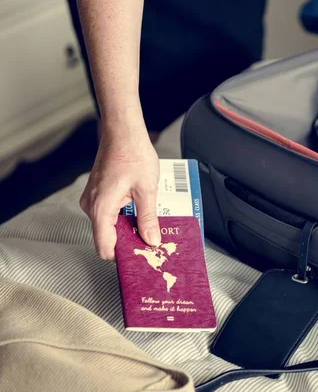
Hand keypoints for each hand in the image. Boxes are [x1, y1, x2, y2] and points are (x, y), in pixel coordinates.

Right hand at [80, 118, 160, 259]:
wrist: (122, 132)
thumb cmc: (133, 154)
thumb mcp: (147, 190)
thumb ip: (148, 218)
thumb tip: (151, 240)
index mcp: (101, 207)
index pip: (105, 247)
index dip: (122, 257)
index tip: (139, 260)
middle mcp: (91, 205)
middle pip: (107, 238)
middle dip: (128, 243)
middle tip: (151, 244)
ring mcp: (92, 199)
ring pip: (109, 226)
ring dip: (127, 229)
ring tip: (149, 228)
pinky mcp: (98, 194)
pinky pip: (109, 214)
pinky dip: (123, 218)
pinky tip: (140, 213)